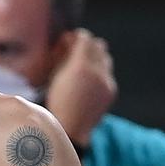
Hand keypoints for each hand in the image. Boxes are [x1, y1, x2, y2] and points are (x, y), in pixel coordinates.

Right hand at [45, 29, 115, 147]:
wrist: (70, 129)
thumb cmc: (55, 103)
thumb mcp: (54, 77)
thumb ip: (63, 56)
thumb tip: (68, 40)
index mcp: (80, 67)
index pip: (85, 39)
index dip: (77, 36)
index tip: (70, 38)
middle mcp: (97, 72)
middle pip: (99, 46)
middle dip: (89, 45)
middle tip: (77, 49)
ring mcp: (107, 81)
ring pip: (106, 58)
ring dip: (96, 57)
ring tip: (83, 65)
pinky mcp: (111, 90)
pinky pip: (107, 73)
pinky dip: (98, 72)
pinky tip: (87, 80)